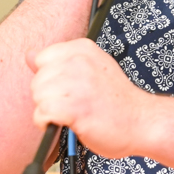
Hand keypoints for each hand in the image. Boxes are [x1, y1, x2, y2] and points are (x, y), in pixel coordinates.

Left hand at [28, 38, 151, 158]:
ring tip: (70, 115)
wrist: (143, 122)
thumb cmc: (117, 101)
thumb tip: (29, 55)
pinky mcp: (76, 107)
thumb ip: (60, 62)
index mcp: (83, 50)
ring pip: (38, 97)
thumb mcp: (91, 71)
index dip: (50, 78)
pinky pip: (42, 113)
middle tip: (72, 105)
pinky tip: (64, 123)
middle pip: (38, 80)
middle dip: (48, 97)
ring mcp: (78, 84)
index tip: (68, 89)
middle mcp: (80, 62)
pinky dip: (47, 123)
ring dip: (49, 111)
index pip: (43, 58)